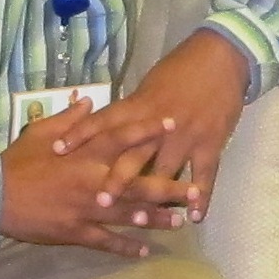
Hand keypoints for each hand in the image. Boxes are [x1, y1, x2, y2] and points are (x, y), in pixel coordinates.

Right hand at [0, 103, 180, 255]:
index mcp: (84, 153)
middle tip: (194, 190)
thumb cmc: (17, 161)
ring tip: (179, 221)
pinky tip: (146, 251)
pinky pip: (107, 241)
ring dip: (156, 219)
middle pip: (138, 183)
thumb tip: (89, 102)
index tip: (174, 124)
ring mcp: (87, 208)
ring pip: (129, 215)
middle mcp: (93, 180)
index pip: (123, 138)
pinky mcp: (76, 231)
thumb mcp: (40, 132)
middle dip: (168, 187)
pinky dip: (126, 247)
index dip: (149, 130)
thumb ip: (69, 119)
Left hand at [53, 30, 254, 219]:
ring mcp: (186, 136)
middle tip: (99, 202)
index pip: (104, 122)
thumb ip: (127, 110)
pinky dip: (202, 196)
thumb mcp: (147, 85)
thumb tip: (101, 125)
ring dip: (156, 197)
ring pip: (168, 171)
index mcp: (140, 106)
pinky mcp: (211, 143)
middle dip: (117, 180)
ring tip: (143, 220)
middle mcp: (159, 126)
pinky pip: (206, 175)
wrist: (221, 57)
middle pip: (134, 155)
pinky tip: (196, 216)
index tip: (57, 150)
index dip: (80, 135)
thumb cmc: (180, 70)